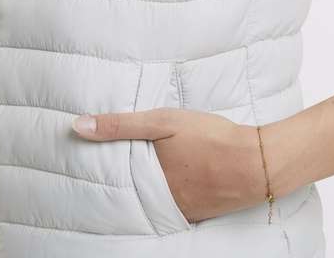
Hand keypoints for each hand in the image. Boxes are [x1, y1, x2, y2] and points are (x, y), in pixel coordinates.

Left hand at [71, 107, 266, 222]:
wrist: (256, 161)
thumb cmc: (209, 136)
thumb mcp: (163, 122)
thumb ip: (120, 125)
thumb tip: (77, 126)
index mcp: (146, 177)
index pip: (111, 177)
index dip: (100, 168)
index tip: (86, 161)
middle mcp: (159, 200)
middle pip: (130, 192)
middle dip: (120, 182)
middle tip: (108, 169)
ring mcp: (180, 209)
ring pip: (151, 201)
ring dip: (143, 190)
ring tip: (139, 173)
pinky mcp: (198, 212)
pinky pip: (172, 207)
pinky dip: (166, 196)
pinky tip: (171, 183)